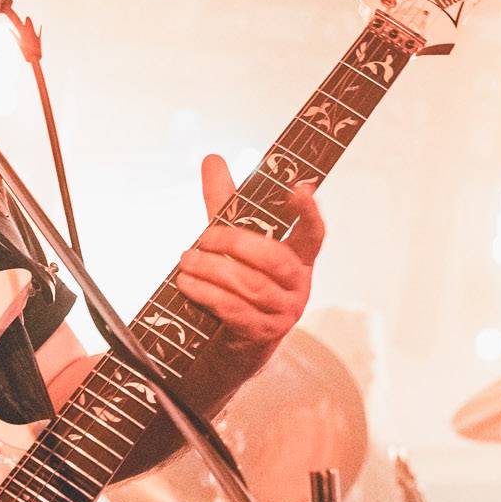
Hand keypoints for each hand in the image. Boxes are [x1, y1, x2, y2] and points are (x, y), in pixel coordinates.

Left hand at [174, 154, 326, 362]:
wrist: (236, 342)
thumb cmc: (239, 281)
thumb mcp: (233, 241)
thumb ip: (225, 203)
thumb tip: (212, 159)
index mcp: (299, 258)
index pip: (314, 233)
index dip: (309, 212)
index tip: (300, 188)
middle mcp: (298, 285)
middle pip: (273, 259)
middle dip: (234, 244)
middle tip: (202, 237)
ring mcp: (283, 312)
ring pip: (251, 286)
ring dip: (213, 270)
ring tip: (186, 260)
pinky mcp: (262, 333)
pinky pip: (234, 310)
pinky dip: (207, 294)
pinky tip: (187, 283)